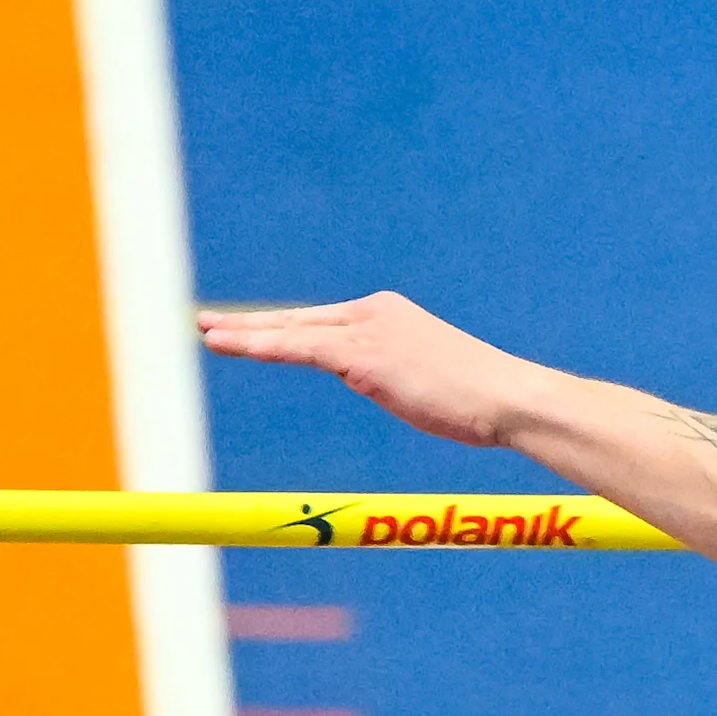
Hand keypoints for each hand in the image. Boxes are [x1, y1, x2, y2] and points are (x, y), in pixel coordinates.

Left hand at [197, 292, 542, 447]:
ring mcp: (367, 331)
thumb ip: (402, 378)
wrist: (509, 398)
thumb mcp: (436, 380)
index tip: (257, 331)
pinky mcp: (361, 354)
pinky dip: (259, 344)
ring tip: (208, 334)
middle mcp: (374, 314)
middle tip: (211, 323)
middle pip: (300, 319)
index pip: (326, 323)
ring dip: (244, 333)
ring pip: (291, 331)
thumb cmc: (486, 401)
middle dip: (254, 323)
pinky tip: (228, 344)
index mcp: (393, 316)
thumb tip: (394, 390)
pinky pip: (297, 347)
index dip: (285, 328)